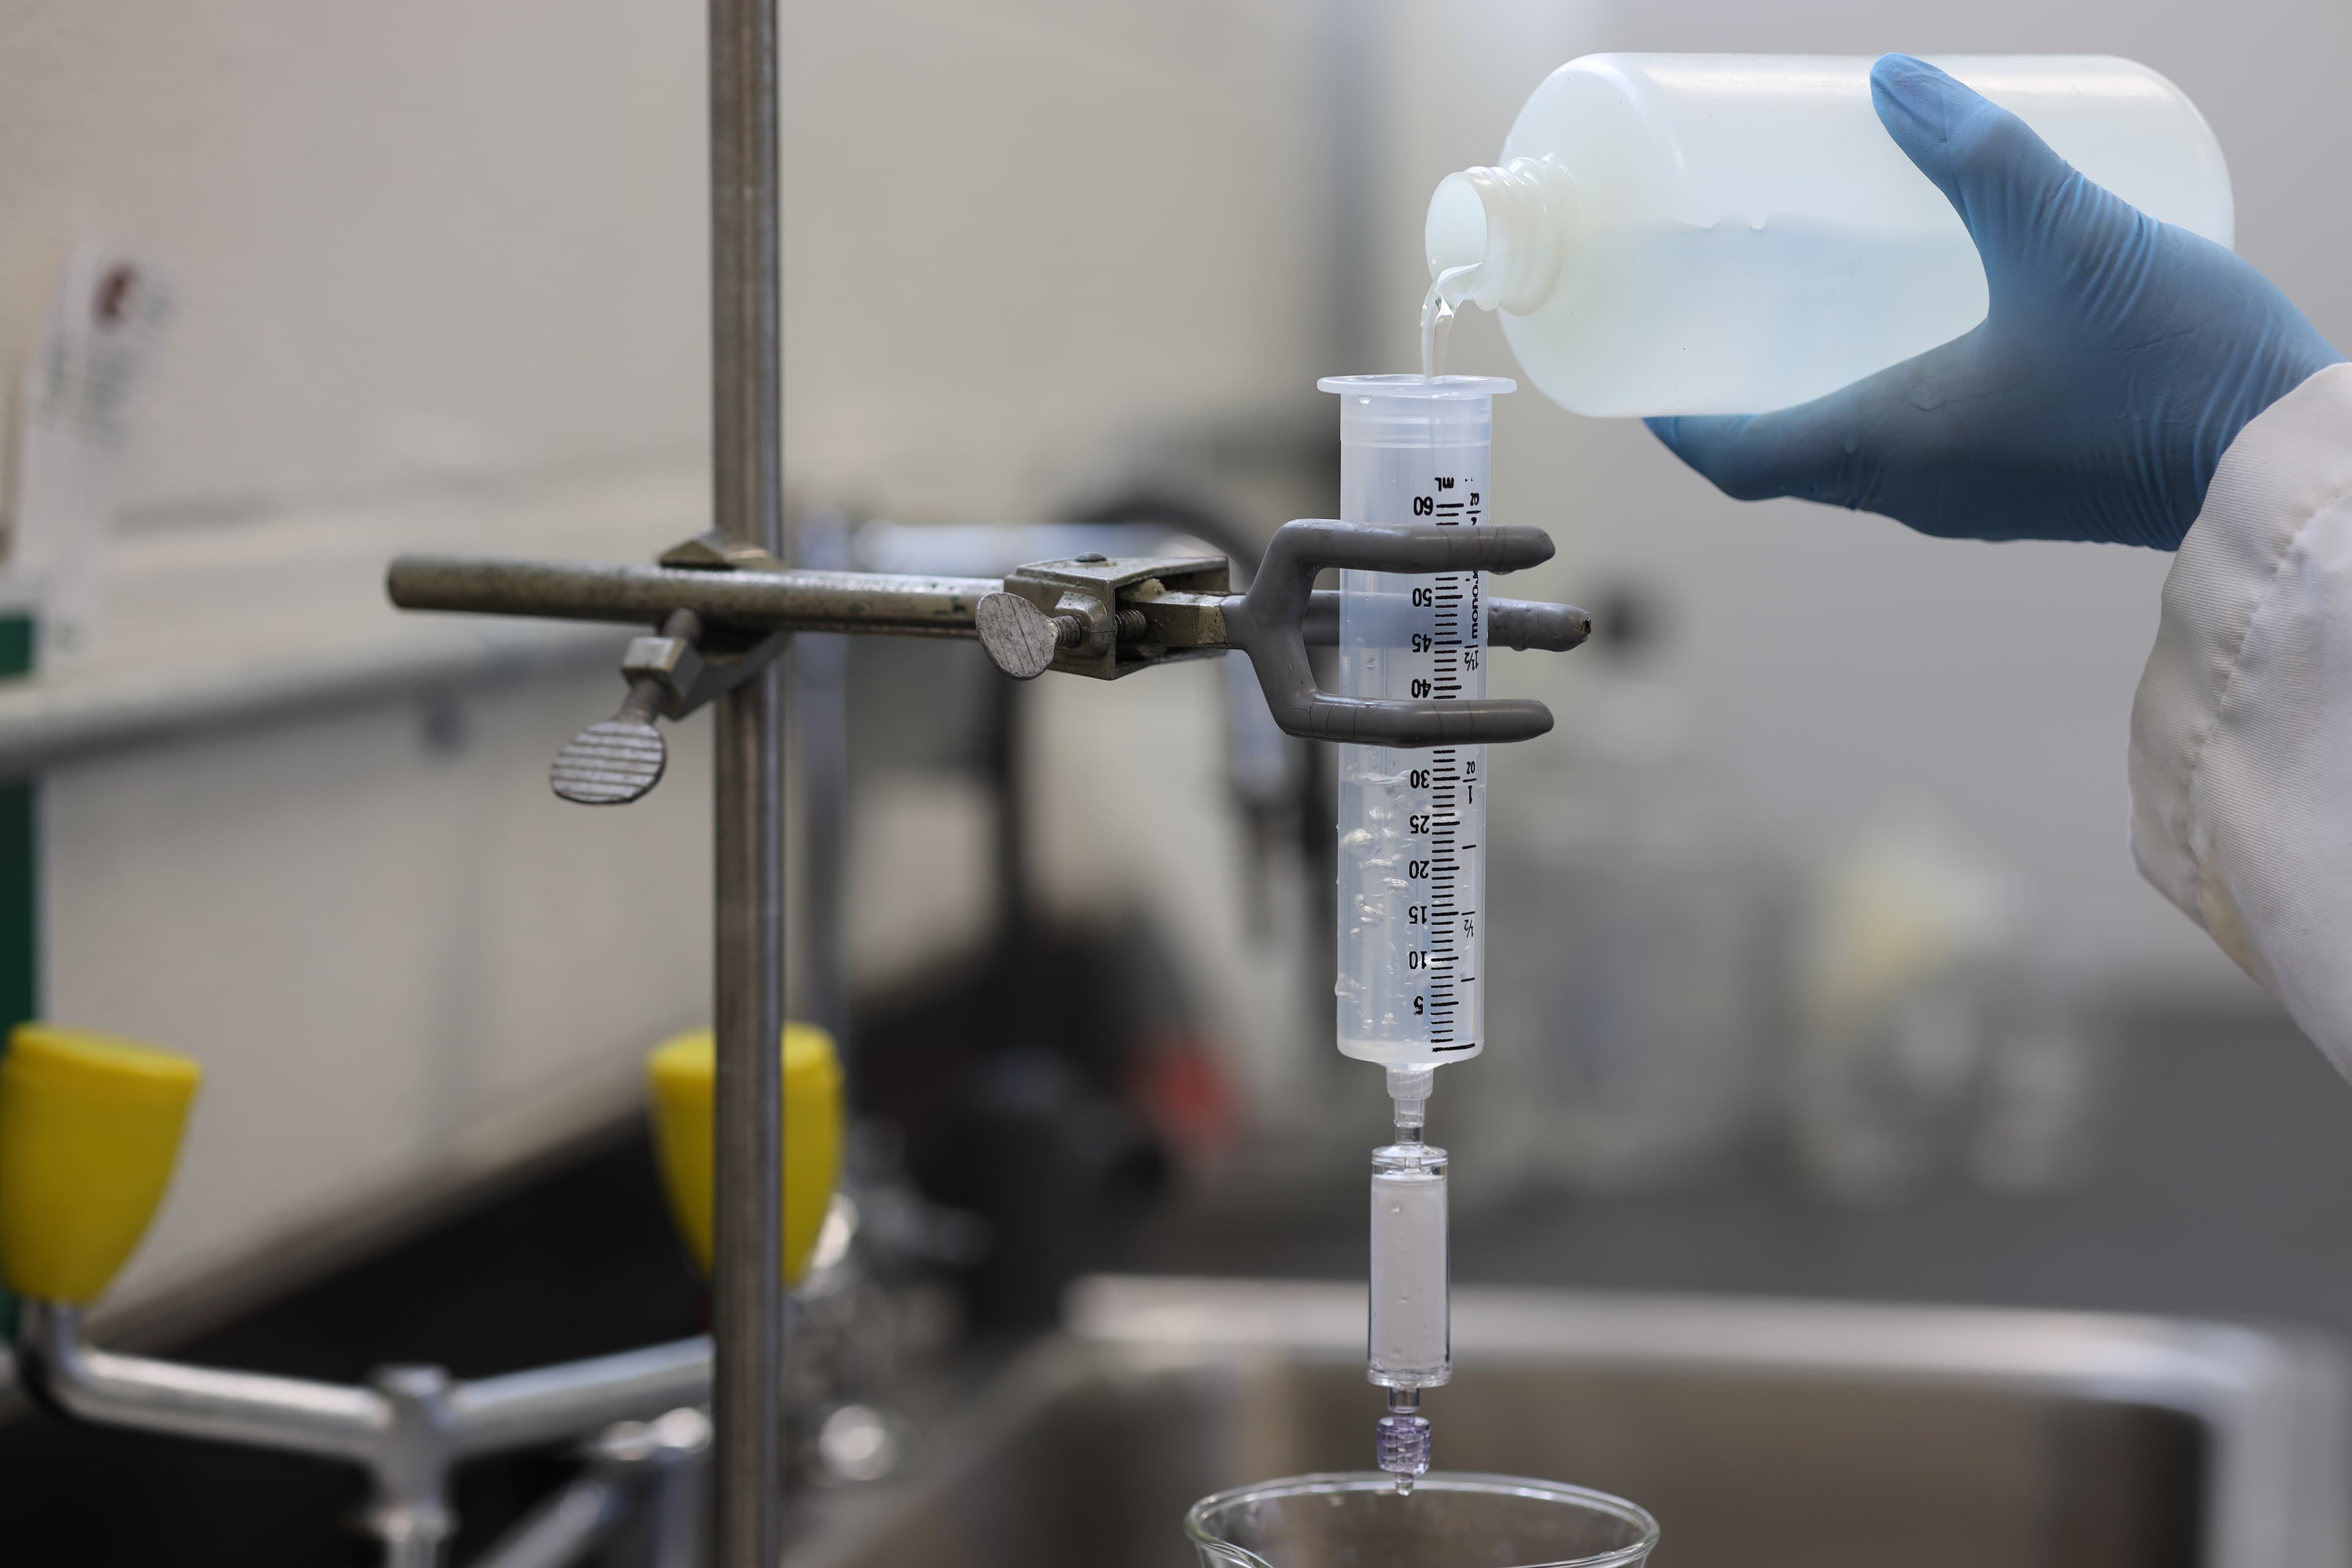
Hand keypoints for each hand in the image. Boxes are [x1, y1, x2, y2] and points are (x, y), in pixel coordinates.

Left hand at [1646, 55, 2342, 549]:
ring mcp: (1972, 499)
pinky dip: (1890, 395)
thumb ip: (1977, 153)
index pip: (1737, 459)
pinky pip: (1923, 448)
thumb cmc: (2169, 367)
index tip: (1640, 371)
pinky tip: (1922, 326)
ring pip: (1855, 451)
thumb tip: (1888, 81)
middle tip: (1718, 311)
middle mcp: (1912, 492)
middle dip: (1741, 391)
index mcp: (1886, 451)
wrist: (2286, 464)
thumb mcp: (2064, 234)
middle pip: (1785, 455)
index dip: (1675, 422)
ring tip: (1806, 304)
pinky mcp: (2028, 486)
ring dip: (1816, 390)